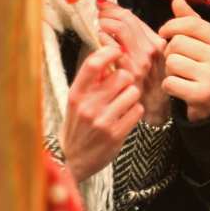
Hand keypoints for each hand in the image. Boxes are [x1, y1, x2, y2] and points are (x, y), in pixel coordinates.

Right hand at [60, 45, 143, 182]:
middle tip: (120, 89)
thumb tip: (109, 52)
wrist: (72, 159)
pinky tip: (125, 117)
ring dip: (132, 96)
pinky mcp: (116, 133)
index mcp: (76, 94)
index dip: (109, 52)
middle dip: (126, 80)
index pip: (93, 64)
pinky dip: (135, 111)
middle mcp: (87, 106)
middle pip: (122, 76)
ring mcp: (102, 120)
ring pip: (133, 92)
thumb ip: (91, 80)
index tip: (117, 51)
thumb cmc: (78, 124)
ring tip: (122, 105)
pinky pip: (137, 110)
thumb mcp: (76, 101)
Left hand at [96, 0, 169, 125]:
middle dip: (108, 13)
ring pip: (120, 30)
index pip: (134, 18)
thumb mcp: (156, 58)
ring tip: (100, 26)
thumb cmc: (154, 83)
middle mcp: (153, 50)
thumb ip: (142, 39)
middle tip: (99, 14)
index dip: (115, 9)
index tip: (104, 6)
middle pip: (126, 20)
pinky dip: (105, 40)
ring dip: (106, 24)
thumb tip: (120, 16)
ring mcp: (141, 61)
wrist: (158, 110)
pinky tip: (102, 41)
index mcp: (159, 43)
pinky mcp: (131, 73)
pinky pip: (113, 49)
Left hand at [157, 0, 209, 121]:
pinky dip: (170, 87)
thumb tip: (177, 1)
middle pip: (178, 43)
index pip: (192, 24)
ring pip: (172, 62)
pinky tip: (182, 88)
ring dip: (170, 71)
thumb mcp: (205, 43)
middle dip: (171, 53)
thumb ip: (191, 23)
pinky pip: (170, 83)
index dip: (172, 25)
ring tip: (182, 75)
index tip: (164, 33)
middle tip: (180, 62)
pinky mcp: (203, 94)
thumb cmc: (209, 68)